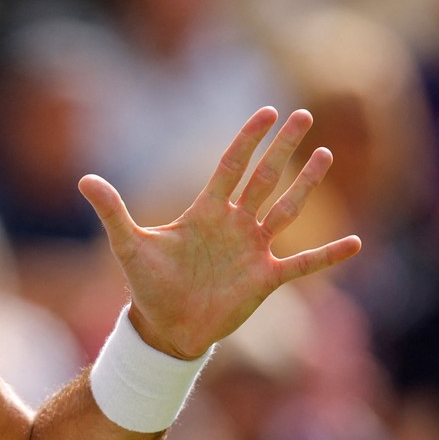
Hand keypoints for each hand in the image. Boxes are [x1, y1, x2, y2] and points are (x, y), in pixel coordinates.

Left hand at [79, 107, 361, 359]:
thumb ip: (112, 211)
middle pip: (264, 177)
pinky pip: (303, 264)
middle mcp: (234, 225)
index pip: (231, 166)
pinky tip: (355, 243)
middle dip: (283, 148)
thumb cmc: (147, 285)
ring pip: (286, 210)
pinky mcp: (265, 279)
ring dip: (306, 185)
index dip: (248, 139)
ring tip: (326, 155)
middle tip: (304, 115)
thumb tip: (83, 179)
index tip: (267, 112)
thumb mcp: (128, 245)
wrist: (164, 327)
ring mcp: (252, 250)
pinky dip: (327, 255)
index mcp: (205, 212)